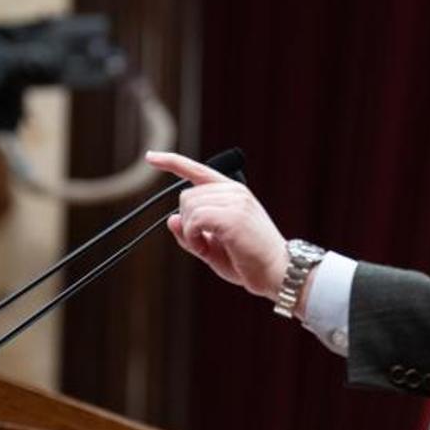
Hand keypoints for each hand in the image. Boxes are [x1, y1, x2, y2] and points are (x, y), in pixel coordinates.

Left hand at [145, 151, 288, 298]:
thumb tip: (171, 219)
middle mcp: (234, 191)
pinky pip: (194, 220)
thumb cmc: (249, 260)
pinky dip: (193, 237)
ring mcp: (235, 201)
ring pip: (188, 207)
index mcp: (233, 192)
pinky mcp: (233, 216)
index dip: (171, 162)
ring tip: (208, 247)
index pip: (198, 170)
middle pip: (186, 196)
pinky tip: (206, 247)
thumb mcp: (213, 246)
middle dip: (186, 222)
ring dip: (190, 232)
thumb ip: (191, 232)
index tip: (151, 158)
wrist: (278, 272)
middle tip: (202, 243)